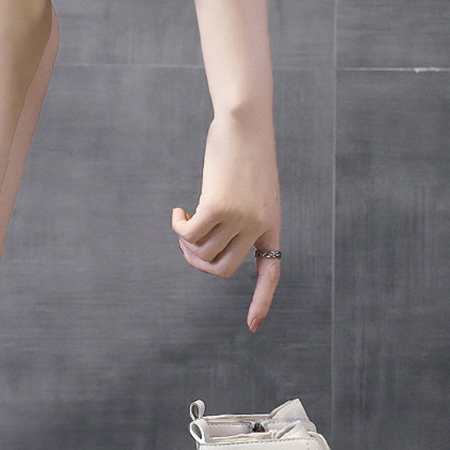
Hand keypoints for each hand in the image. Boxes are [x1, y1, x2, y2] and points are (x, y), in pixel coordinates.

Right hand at [172, 115, 280, 332]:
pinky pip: (190, 235)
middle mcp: (258, 226)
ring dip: (186, 244)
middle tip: (186, 243)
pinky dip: (179, 228)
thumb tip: (210, 244)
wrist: (245, 122)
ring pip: (203, 253)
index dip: (261, 301)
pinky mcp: (218, 207)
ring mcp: (240, 218)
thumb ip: (241, 217)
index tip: (252, 327)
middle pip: (223, 269)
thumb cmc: (245, 153)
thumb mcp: (250, 190)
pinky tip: (178, 212)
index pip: (270, 273)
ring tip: (184, 221)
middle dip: (198, 262)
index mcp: (270, 225)